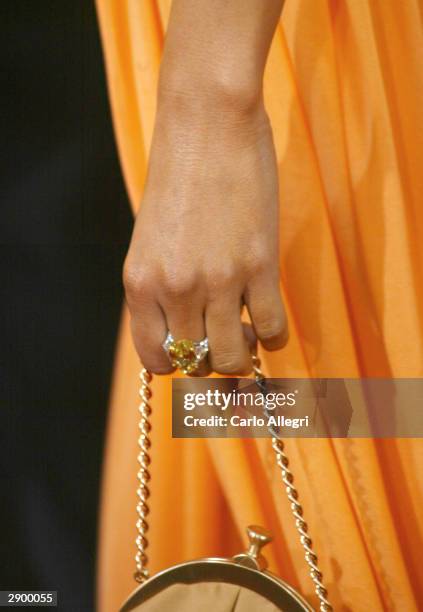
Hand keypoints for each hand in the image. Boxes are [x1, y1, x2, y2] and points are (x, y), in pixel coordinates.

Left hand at [124, 94, 287, 374]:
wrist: (208, 123)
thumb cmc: (179, 176)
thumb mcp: (152, 239)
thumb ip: (161, 287)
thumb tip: (187, 327)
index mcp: (140, 284)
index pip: (155, 360)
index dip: (177, 364)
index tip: (194, 350)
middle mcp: (174, 289)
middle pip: (198, 363)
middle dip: (214, 358)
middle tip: (227, 335)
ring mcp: (217, 281)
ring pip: (234, 357)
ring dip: (244, 352)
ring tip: (249, 329)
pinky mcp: (259, 265)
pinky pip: (272, 329)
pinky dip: (274, 335)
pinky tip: (270, 318)